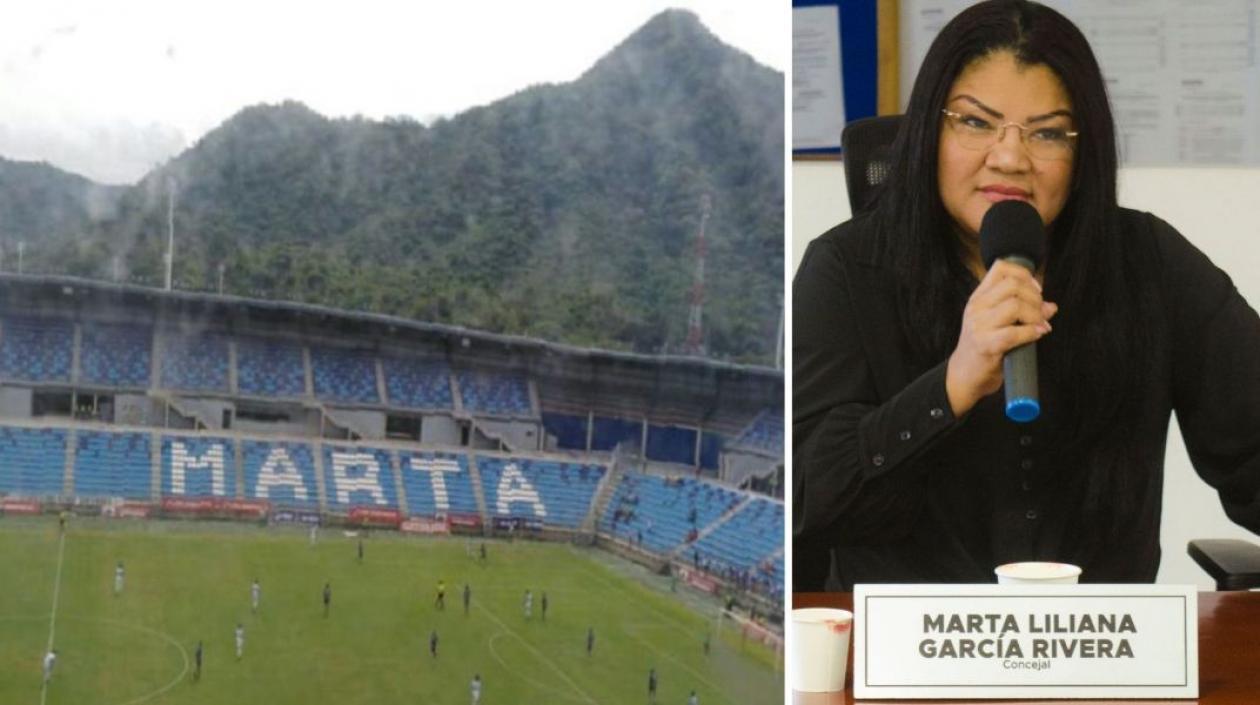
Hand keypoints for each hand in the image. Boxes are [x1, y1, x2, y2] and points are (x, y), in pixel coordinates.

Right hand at [946, 260, 1057, 415]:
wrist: (965, 375)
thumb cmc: (985, 347)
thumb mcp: (999, 323)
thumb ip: (1023, 311)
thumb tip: (1051, 307)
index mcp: (979, 297)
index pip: (1000, 268)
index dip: (1024, 274)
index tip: (1036, 290)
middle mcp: (976, 307)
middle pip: (1013, 285)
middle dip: (1035, 298)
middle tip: (1040, 313)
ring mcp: (978, 326)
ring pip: (1015, 305)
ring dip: (1035, 315)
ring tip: (1040, 326)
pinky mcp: (985, 345)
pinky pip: (1015, 332)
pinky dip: (1032, 332)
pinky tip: (1038, 334)